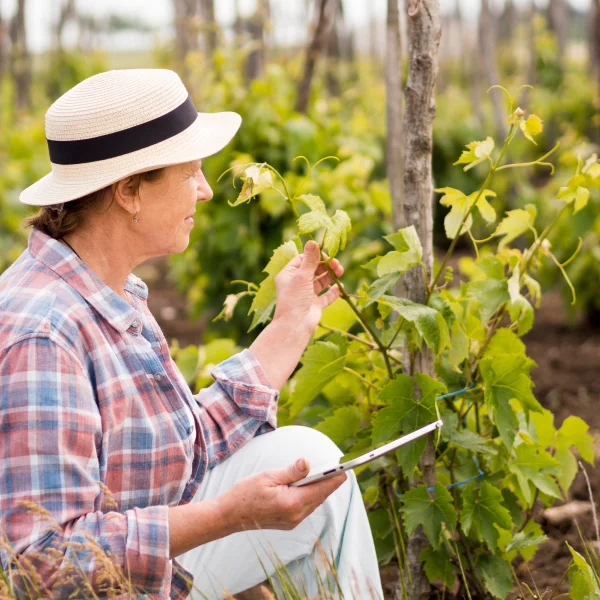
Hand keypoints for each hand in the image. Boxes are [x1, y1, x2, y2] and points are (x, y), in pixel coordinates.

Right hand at [222, 458, 346, 531]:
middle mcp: (296, 515)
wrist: (230, 515)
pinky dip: (310, 495)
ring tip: (326, 474)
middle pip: (320, 496)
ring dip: (319, 488)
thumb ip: (291, 471)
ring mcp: (293, 521)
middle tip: (338, 468)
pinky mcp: (289, 523)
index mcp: (292, 503)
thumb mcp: (269, 476)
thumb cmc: (246, 493)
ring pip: (314, 502)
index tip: (345, 469)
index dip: (334, 478)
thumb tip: (307, 462)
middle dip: (329, 481)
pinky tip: (309, 486)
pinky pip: (305, 507)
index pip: (321, 488)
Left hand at [273, 240, 344, 336]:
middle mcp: (297, 284)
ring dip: (331, 275)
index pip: (302, 260)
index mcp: (288, 275)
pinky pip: (326, 295)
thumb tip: (312, 242)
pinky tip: (340, 286)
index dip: (314, 256)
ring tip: (340, 271)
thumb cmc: (294, 299)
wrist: (295, 325)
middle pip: (313, 270)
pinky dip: (333, 290)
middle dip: (325, 266)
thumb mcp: (301, 276)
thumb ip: (309, 260)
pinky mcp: (315, 305)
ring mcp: (307, 295)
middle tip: (336, 263)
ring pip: (321, 281)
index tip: (325, 254)